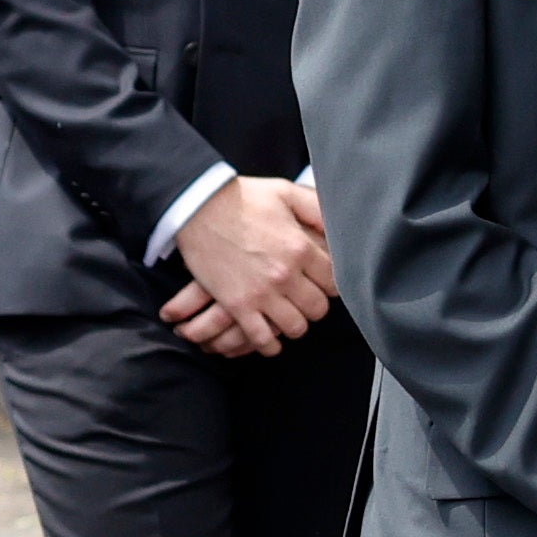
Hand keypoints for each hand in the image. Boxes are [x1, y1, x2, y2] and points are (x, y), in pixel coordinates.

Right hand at [160, 174, 333, 358]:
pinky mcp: (237, 305)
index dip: (332, 285)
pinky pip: (261, 338)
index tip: (322, 283)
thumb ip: (316, 209)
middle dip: (315, 306)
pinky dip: (268, 344)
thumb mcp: (286, 193)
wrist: (197, 207)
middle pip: (318, 309)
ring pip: (294, 327)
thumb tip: (339, 227)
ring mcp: (261, 293)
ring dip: (294, 324)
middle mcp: (286, 274)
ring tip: (288, 316)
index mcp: (301, 248)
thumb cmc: (243, 198)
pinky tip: (269, 338)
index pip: (335, 282)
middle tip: (305, 300)